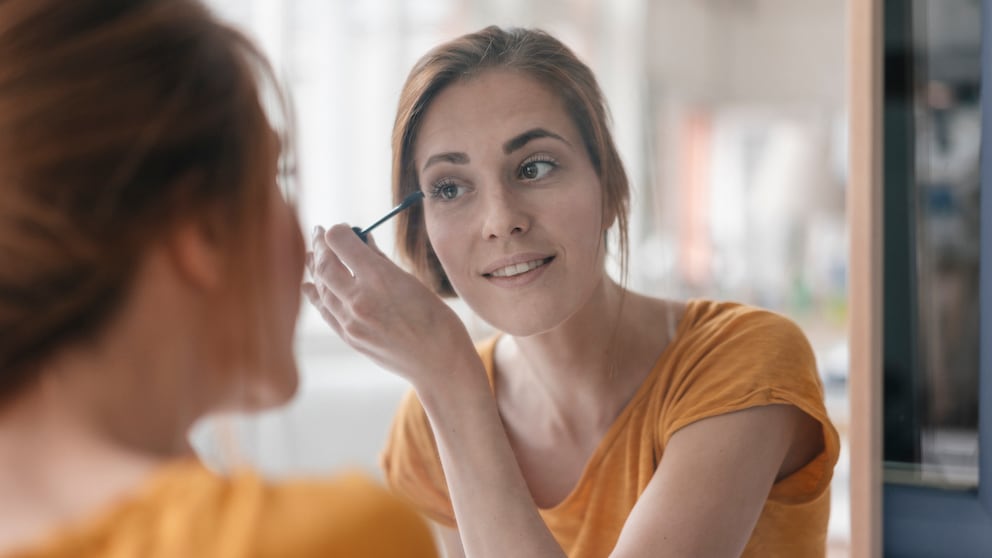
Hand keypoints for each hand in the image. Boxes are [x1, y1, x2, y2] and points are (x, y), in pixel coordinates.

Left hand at [302, 224, 479, 387]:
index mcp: (379, 278)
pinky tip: (309, 285)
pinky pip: (325, 311)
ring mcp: (351, 322)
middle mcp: (359, 299)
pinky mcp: (349, 338)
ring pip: (321, 288)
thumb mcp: (412, 282)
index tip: (342, 228)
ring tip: (313, 255)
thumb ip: (381, 260)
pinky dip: (316, 295)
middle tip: (320, 233)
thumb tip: (363, 240)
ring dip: (315, 268)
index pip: (340, 242)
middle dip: (320, 245)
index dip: (338, 230)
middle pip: (325, 264)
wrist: (439, 363)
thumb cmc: (436, 319)